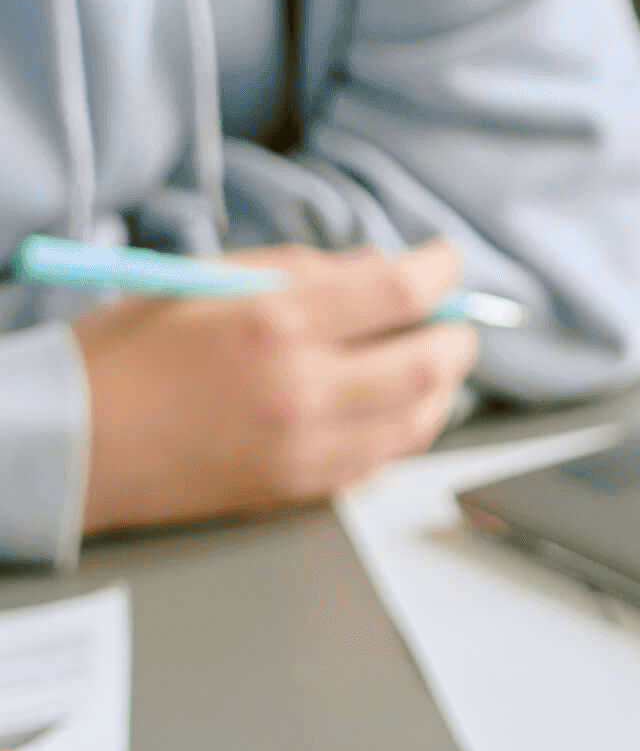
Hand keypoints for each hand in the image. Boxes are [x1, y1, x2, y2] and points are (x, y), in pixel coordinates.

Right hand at [73, 241, 481, 538]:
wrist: (70, 444)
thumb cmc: (128, 353)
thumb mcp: (210, 279)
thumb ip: (304, 270)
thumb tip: (381, 267)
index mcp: (275, 324)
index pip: (401, 291)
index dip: (441, 269)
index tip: (445, 260)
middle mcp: (301, 390)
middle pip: (432, 361)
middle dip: (458, 332)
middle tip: (452, 317)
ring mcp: (303, 448)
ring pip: (421, 418)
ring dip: (441, 385)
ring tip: (426, 360)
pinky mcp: (296, 490)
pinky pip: (382, 459)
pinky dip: (401, 426)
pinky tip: (388, 404)